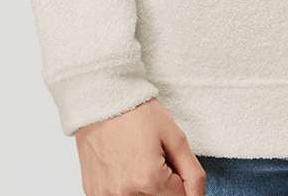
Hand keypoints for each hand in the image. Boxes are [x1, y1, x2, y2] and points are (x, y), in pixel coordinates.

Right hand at [75, 97, 205, 195]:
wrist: (102, 100)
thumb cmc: (137, 113)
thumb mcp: (175, 138)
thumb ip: (193, 174)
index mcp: (149, 181)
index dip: (179, 179)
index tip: (170, 161)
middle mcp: (126, 195)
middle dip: (163, 185)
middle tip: (155, 159)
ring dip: (146, 188)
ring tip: (139, 161)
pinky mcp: (95, 194)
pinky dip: (128, 188)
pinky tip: (124, 166)